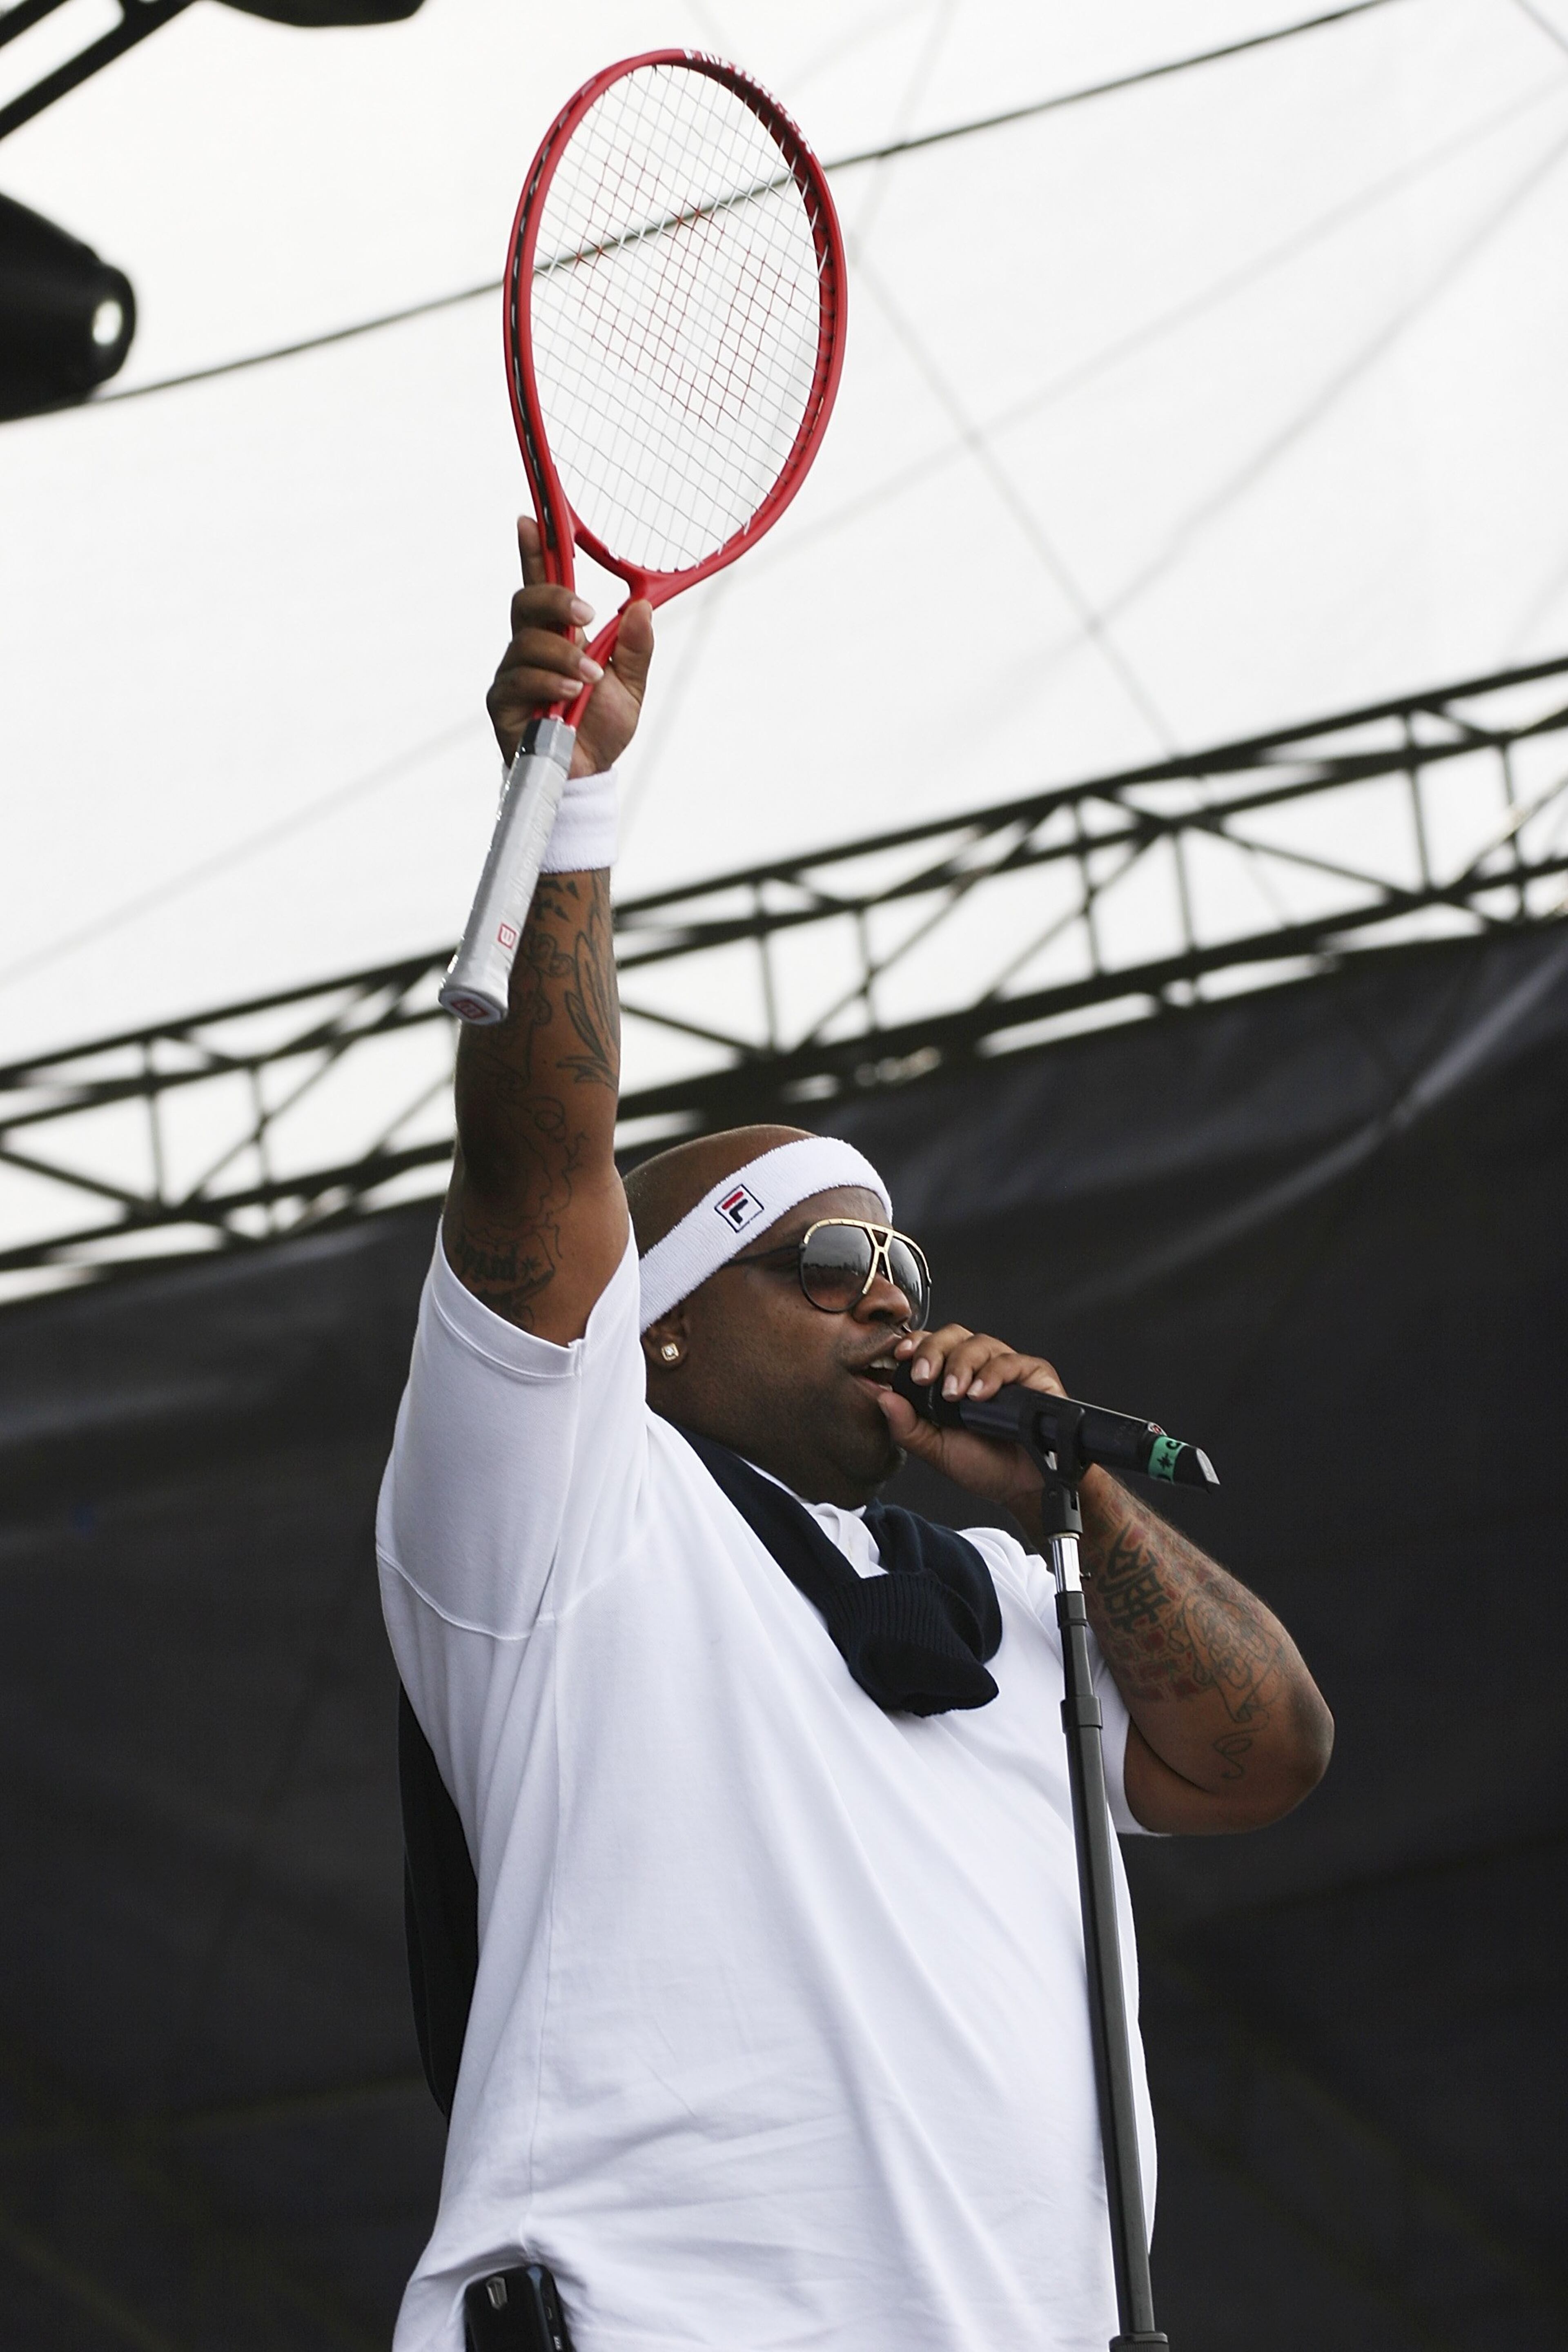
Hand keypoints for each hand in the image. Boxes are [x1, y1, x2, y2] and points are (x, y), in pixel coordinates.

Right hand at [487, 516, 654, 776]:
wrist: (586, 775)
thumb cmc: (601, 728)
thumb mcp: (631, 686)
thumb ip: (635, 648)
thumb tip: (643, 605)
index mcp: (559, 634)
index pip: (542, 584)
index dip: (534, 551)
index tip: (529, 519)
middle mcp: (529, 647)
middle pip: (526, 601)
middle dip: (555, 599)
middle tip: (585, 614)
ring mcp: (513, 672)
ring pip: (526, 640)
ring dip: (562, 654)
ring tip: (588, 678)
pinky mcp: (502, 701)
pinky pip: (520, 678)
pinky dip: (549, 680)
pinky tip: (569, 693)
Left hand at [875, 1323, 1078, 1522]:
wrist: (1021, 1489)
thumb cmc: (983, 1465)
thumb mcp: (936, 1449)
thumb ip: (907, 1425)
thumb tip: (880, 1396)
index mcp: (952, 1377)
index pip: (931, 1344)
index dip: (916, 1343)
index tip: (901, 1356)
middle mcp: (979, 1366)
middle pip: (953, 1335)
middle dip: (933, 1351)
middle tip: (923, 1377)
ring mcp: (1007, 1368)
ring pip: (980, 1343)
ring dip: (961, 1365)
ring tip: (954, 1394)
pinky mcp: (1035, 1375)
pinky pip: (1012, 1361)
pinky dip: (993, 1374)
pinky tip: (980, 1395)